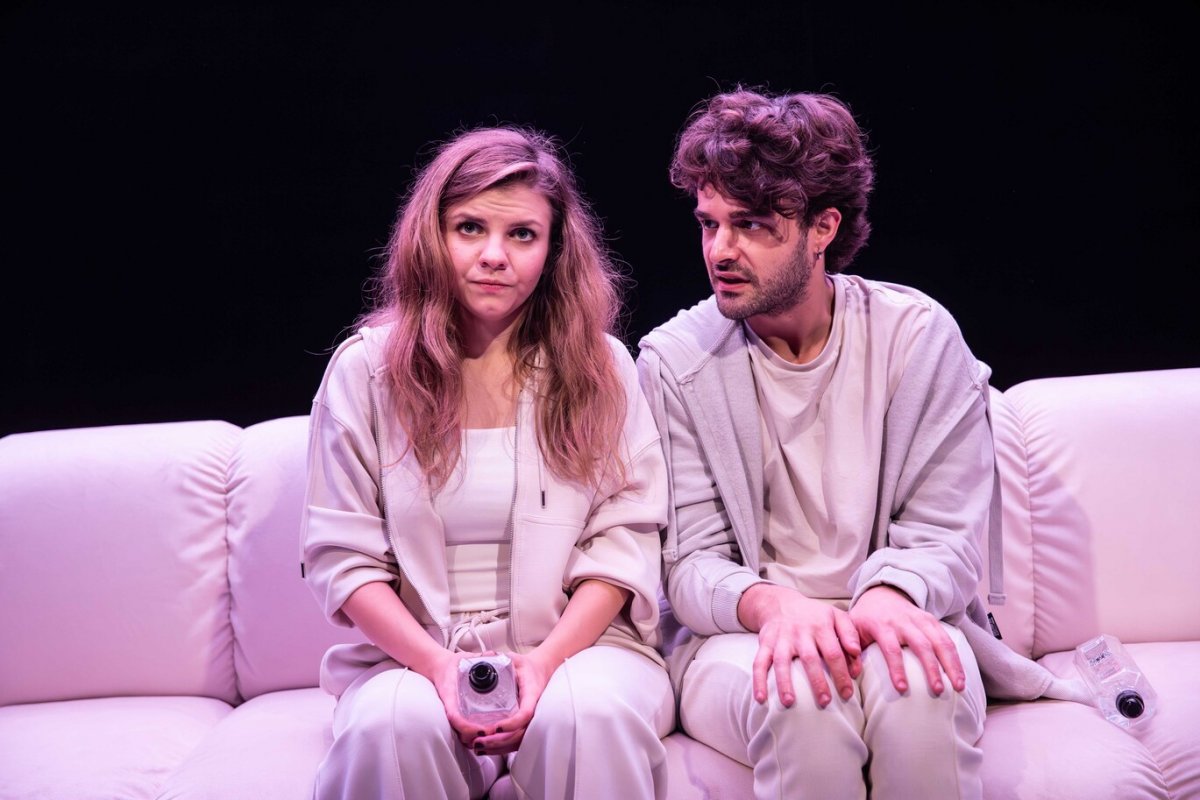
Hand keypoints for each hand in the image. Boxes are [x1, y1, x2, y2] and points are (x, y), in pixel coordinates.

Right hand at [409, 648, 488, 747]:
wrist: (439, 667)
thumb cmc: (453, 665)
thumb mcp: (465, 659)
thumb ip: (480, 657)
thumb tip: (494, 654)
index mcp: (449, 695)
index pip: (455, 717)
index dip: (468, 727)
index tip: (483, 731)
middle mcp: (450, 708)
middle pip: (460, 732)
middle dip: (476, 738)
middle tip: (494, 736)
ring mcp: (453, 713)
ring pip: (461, 735)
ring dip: (476, 740)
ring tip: (493, 738)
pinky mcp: (456, 715)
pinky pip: (463, 731)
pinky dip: (473, 736)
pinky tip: (487, 736)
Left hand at [471, 649, 556, 755]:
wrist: (540, 671)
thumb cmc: (526, 666)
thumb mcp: (515, 659)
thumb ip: (501, 659)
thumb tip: (486, 657)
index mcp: (532, 694)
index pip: (526, 713)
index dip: (512, 723)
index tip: (496, 727)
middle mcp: (534, 710)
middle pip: (520, 734)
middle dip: (498, 741)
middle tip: (478, 741)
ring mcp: (531, 720)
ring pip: (517, 741)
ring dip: (497, 747)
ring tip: (477, 746)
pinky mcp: (525, 725)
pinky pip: (515, 741)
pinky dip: (500, 748)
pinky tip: (485, 749)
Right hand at [737, 583, 861, 707]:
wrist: (781, 602)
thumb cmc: (814, 615)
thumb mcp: (835, 615)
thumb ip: (849, 633)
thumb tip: (857, 653)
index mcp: (820, 626)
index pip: (833, 652)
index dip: (841, 674)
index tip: (847, 693)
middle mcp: (800, 632)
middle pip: (809, 659)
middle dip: (817, 681)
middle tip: (825, 702)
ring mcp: (781, 639)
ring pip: (781, 661)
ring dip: (784, 682)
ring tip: (789, 702)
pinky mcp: (765, 643)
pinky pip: (759, 662)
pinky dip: (758, 680)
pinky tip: (760, 698)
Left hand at [848, 585, 965, 694]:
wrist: (881, 592)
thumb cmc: (865, 617)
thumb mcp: (852, 628)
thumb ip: (850, 647)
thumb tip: (852, 672)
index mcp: (882, 624)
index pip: (891, 648)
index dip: (896, 668)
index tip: (902, 689)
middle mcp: (904, 621)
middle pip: (921, 645)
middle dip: (931, 668)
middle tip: (938, 691)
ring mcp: (920, 619)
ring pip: (940, 641)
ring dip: (951, 664)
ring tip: (959, 686)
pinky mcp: (931, 620)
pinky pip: (947, 638)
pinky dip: (956, 656)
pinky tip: (962, 674)